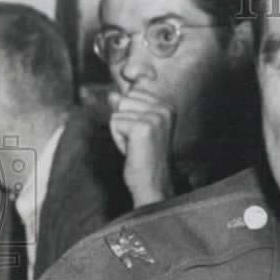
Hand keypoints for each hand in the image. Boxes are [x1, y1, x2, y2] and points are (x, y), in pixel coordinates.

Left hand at [109, 89, 175, 205]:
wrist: (153, 185)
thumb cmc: (145, 159)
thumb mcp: (136, 127)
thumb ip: (126, 108)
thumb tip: (112, 95)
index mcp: (166, 107)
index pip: (131, 94)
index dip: (130, 117)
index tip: (143, 136)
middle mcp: (164, 109)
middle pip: (124, 100)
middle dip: (124, 123)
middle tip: (139, 143)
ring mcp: (154, 118)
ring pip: (118, 111)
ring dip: (121, 132)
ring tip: (137, 147)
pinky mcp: (142, 128)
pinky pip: (115, 123)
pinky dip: (119, 140)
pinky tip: (133, 151)